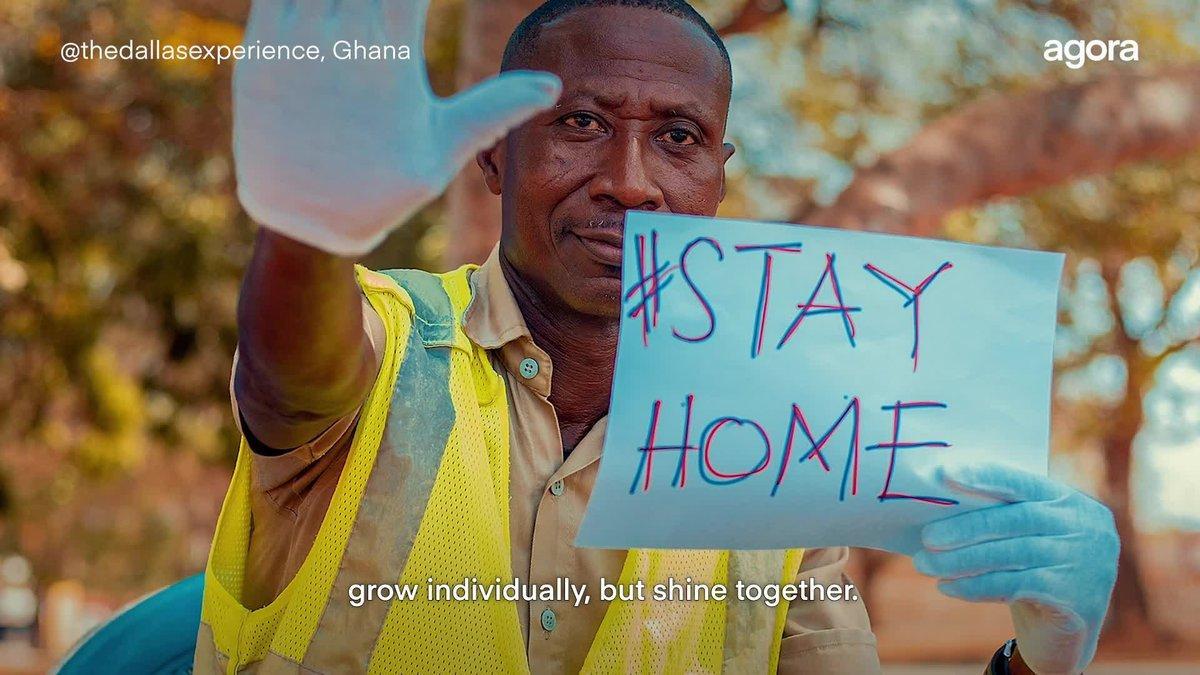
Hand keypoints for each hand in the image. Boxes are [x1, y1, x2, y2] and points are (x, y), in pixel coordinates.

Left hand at [233, 0, 561, 254]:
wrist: (303, 223)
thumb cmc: (384, 187)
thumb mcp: (445, 149)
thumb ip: (496, 106)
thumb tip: (552, 85)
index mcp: (390, 55)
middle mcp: (339, 39)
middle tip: (392, 6)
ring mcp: (293, 42)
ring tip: (365, 10)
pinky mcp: (258, 50)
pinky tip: (327, 12)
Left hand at [913, 464, 1118, 674]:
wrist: (1064, 632)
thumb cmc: (1031, 571)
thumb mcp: (1024, 538)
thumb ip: (999, 514)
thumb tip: (936, 496)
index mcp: (1070, 501)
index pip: (1024, 481)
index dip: (984, 476)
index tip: (943, 473)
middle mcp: (1085, 527)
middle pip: (1015, 520)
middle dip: (965, 528)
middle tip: (927, 538)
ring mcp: (1088, 563)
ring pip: (1012, 554)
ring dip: (962, 560)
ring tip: (927, 564)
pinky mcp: (1078, 598)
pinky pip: (1016, 587)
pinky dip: (975, 586)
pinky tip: (948, 587)